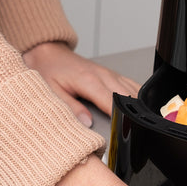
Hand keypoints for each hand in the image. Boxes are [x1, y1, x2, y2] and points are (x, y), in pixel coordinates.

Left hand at [23, 42, 139, 126]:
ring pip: (134, 91)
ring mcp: (110, 74)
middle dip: (132, 115)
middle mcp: (103, 75)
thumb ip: (71, 107)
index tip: (123, 132)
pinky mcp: (113, 75)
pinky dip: (137, 97)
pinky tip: (137, 108)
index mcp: (89, 80)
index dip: (120, 118)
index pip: (112, 102)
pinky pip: (132, 85)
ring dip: (137, 106)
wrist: (49, 53)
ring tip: (136, 123)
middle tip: (131, 132)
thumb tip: (87, 123)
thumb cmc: (49, 70)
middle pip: (128, 97)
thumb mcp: (52, 91)